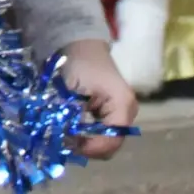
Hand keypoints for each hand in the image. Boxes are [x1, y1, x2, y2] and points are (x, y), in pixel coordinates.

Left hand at [62, 39, 138, 158]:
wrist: (83, 44)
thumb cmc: (80, 62)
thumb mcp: (72, 90)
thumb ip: (73, 116)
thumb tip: (66, 140)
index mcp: (123, 105)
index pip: (112, 140)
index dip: (91, 148)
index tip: (69, 146)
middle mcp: (128, 113)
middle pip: (111, 144)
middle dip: (88, 146)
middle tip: (65, 142)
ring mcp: (123, 114)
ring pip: (107, 140)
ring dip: (87, 141)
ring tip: (67, 135)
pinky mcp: (115, 114)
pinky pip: (104, 132)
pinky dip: (89, 134)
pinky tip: (74, 129)